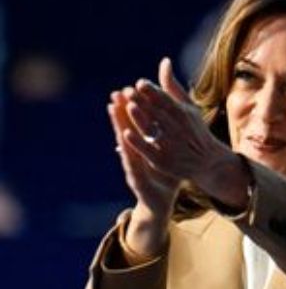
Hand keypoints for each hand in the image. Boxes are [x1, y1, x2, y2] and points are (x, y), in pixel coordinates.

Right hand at [108, 88, 179, 258]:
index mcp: (144, 146)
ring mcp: (133, 165)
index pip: (137, 123)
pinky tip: (121, 141)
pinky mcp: (136, 178)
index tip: (128, 88)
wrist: (162, 201)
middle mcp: (135, 153)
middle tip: (116, 92)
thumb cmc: (165, 175)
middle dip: (122, 110)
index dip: (132, 107)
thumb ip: (167, 135)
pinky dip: (127, 151)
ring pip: (125, 142)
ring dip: (119, 125)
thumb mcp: (168, 153)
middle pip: (127, 128)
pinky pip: (131, 162)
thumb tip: (169, 115)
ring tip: (113, 107)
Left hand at [115, 58, 248, 209]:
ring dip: (142, 119)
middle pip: (158, 114)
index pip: (166, 100)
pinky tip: (126, 134)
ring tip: (129, 108)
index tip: (140, 83)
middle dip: (143, 103)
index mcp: (184, 113)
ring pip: (154, 131)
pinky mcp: (164, 161)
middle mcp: (178, 129)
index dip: (153, 92)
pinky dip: (139, 143)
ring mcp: (171, 145)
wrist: (208, 162)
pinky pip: (149, 151)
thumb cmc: (194, 129)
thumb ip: (172, 86)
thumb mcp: (188, 106)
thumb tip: (164, 61)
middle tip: (127, 92)